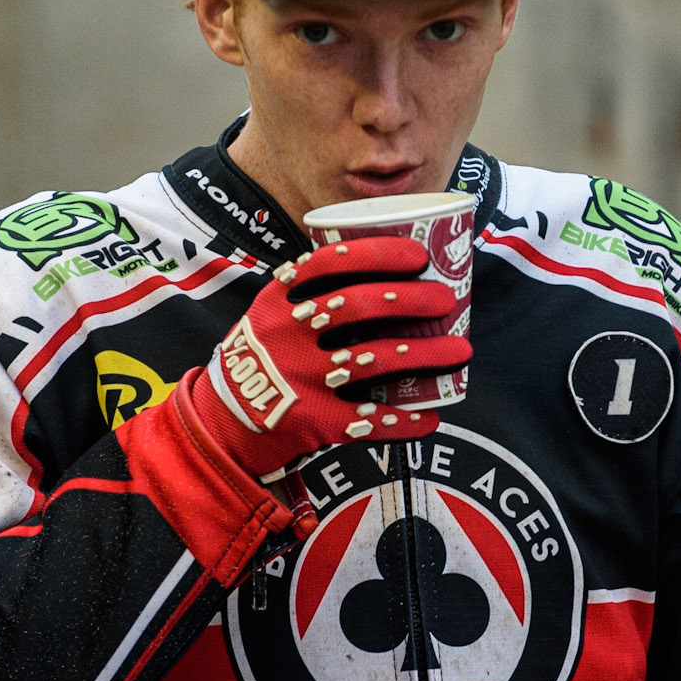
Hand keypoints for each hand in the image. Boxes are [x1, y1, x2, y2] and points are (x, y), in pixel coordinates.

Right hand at [180, 237, 470, 483]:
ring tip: (460, 351)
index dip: (380, 255)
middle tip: (447, 300)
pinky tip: (432, 418)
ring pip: (374, 360)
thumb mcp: (267, 317)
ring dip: (425, 355)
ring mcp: (300, 378)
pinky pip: (369, 421)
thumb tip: (377, 268)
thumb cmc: (259, 362)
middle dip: (411, 300)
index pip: (331, 263)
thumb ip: (308, 295)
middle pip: (358, 306)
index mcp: (279, 300)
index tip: (418, 255)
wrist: (220, 425)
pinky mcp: (312, 421)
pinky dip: (405, 421)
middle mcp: (288, 335)